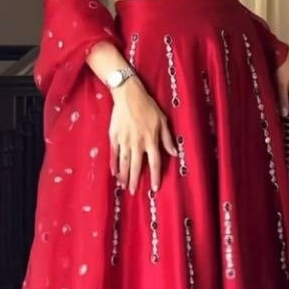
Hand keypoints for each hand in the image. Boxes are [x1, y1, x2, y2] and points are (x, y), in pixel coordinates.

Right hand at [109, 76, 177, 193]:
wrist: (128, 95)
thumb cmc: (148, 106)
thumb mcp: (162, 120)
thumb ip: (167, 138)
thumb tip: (175, 153)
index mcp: (151, 140)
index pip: (154, 163)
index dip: (155, 177)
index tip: (155, 188)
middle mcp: (138, 143)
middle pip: (136, 166)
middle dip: (135, 181)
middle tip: (133, 192)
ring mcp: (124, 141)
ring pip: (124, 163)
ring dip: (124, 176)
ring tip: (124, 186)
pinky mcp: (114, 137)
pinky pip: (114, 154)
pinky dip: (113, 165)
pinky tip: (114, 173)